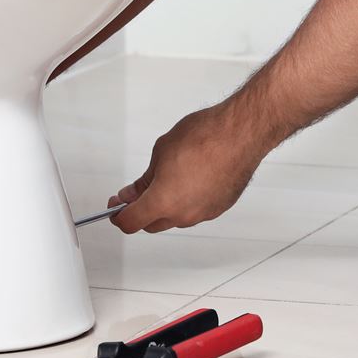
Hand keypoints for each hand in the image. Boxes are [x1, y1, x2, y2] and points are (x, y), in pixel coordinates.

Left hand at [109, 105, 264, 232]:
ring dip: (166, 206)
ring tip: (168, 179)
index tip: (116, 207)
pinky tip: (190, 180)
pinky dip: (187, 201)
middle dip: (141, 211)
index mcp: (162, 201)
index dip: (118, 215)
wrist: (241, 133)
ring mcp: (203, 213)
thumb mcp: (161, 153)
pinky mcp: (219, 208)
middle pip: (152, 224)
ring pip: (175, 218)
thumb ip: (144, 179)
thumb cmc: (204, 137)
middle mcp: (183, 214)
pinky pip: (195, 211)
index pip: (130, 223)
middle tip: (136, 192)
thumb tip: (133, 192)